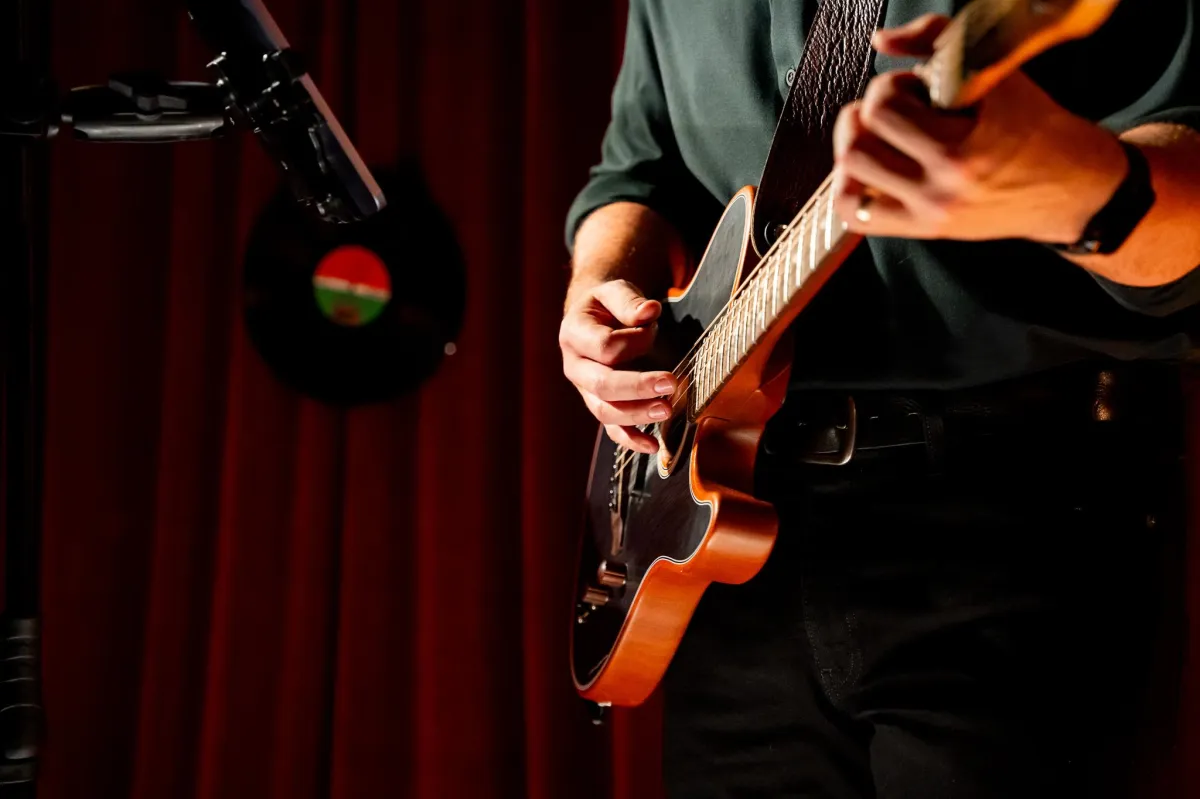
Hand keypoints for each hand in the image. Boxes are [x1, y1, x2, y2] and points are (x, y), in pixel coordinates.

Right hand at [560, 280, 676, 453]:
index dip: (634, 341)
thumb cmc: (607, 306)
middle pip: (602, 384)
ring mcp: (585, 391)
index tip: (653, 327)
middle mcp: (574, 367)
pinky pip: (612, 429)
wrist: (595, 321)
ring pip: (605, 411)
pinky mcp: (599, 405)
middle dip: (637, 387)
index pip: (605, 347)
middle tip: (670, 384)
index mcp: (574, 334)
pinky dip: (631, 440)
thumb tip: (649, 312)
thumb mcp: (615, 291)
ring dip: (637, 414)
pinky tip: (653, 446)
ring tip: (667, 410)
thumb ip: (630, 300)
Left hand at [832, 14, 1127, 244]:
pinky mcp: (924, 231)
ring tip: (881, 137)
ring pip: (847, 179)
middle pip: (858, 144)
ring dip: (855, 147)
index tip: (919, 88)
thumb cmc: (1036, 126)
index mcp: (961, 147)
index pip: (883, 106)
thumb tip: (880, 40)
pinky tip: (870, 169)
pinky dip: (849, 188)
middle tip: (898, 111)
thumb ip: (938, 40)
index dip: (893, 85)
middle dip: (869, 114)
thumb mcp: (998, 73)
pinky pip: (856, 215)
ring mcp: (929, 213)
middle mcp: (942, 187)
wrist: (1073, 189)